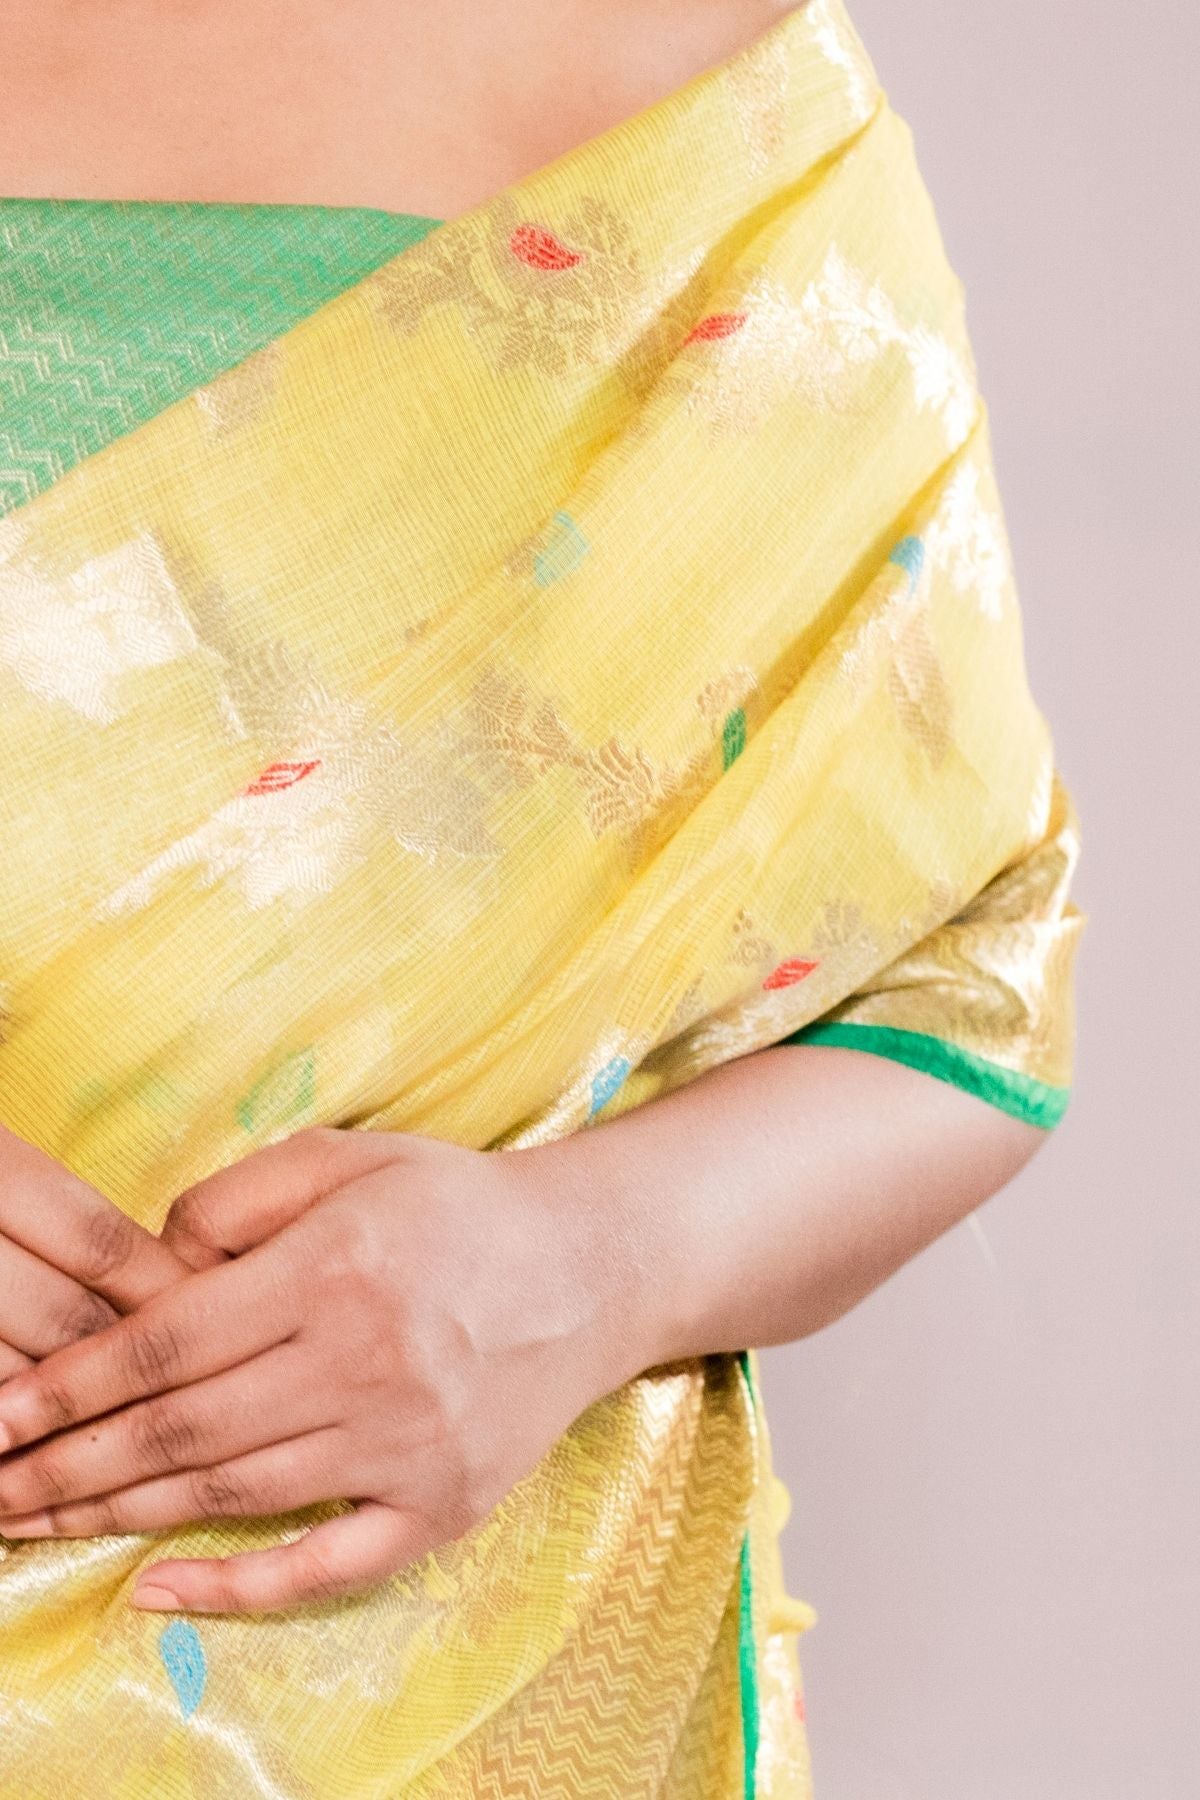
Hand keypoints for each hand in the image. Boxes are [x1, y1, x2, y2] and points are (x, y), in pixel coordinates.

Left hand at [0, 1126, 637, 1613]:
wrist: (592, 1266)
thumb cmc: (459, 1204)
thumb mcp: (353, 1155)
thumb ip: (242, 1193)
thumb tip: (156, 1262)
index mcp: (337, 1268)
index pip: (172, 1342)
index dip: (75, 1383)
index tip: (6, 1411)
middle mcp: (368, 1362)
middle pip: (186, 1427)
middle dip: (71, 1461)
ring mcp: (407, 1445)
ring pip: (234, 1493)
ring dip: (122, 1513)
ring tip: (40, 1521)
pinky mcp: (443, 1504)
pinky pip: (327, 1566)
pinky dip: (240, 1588)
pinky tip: (160, 1591)